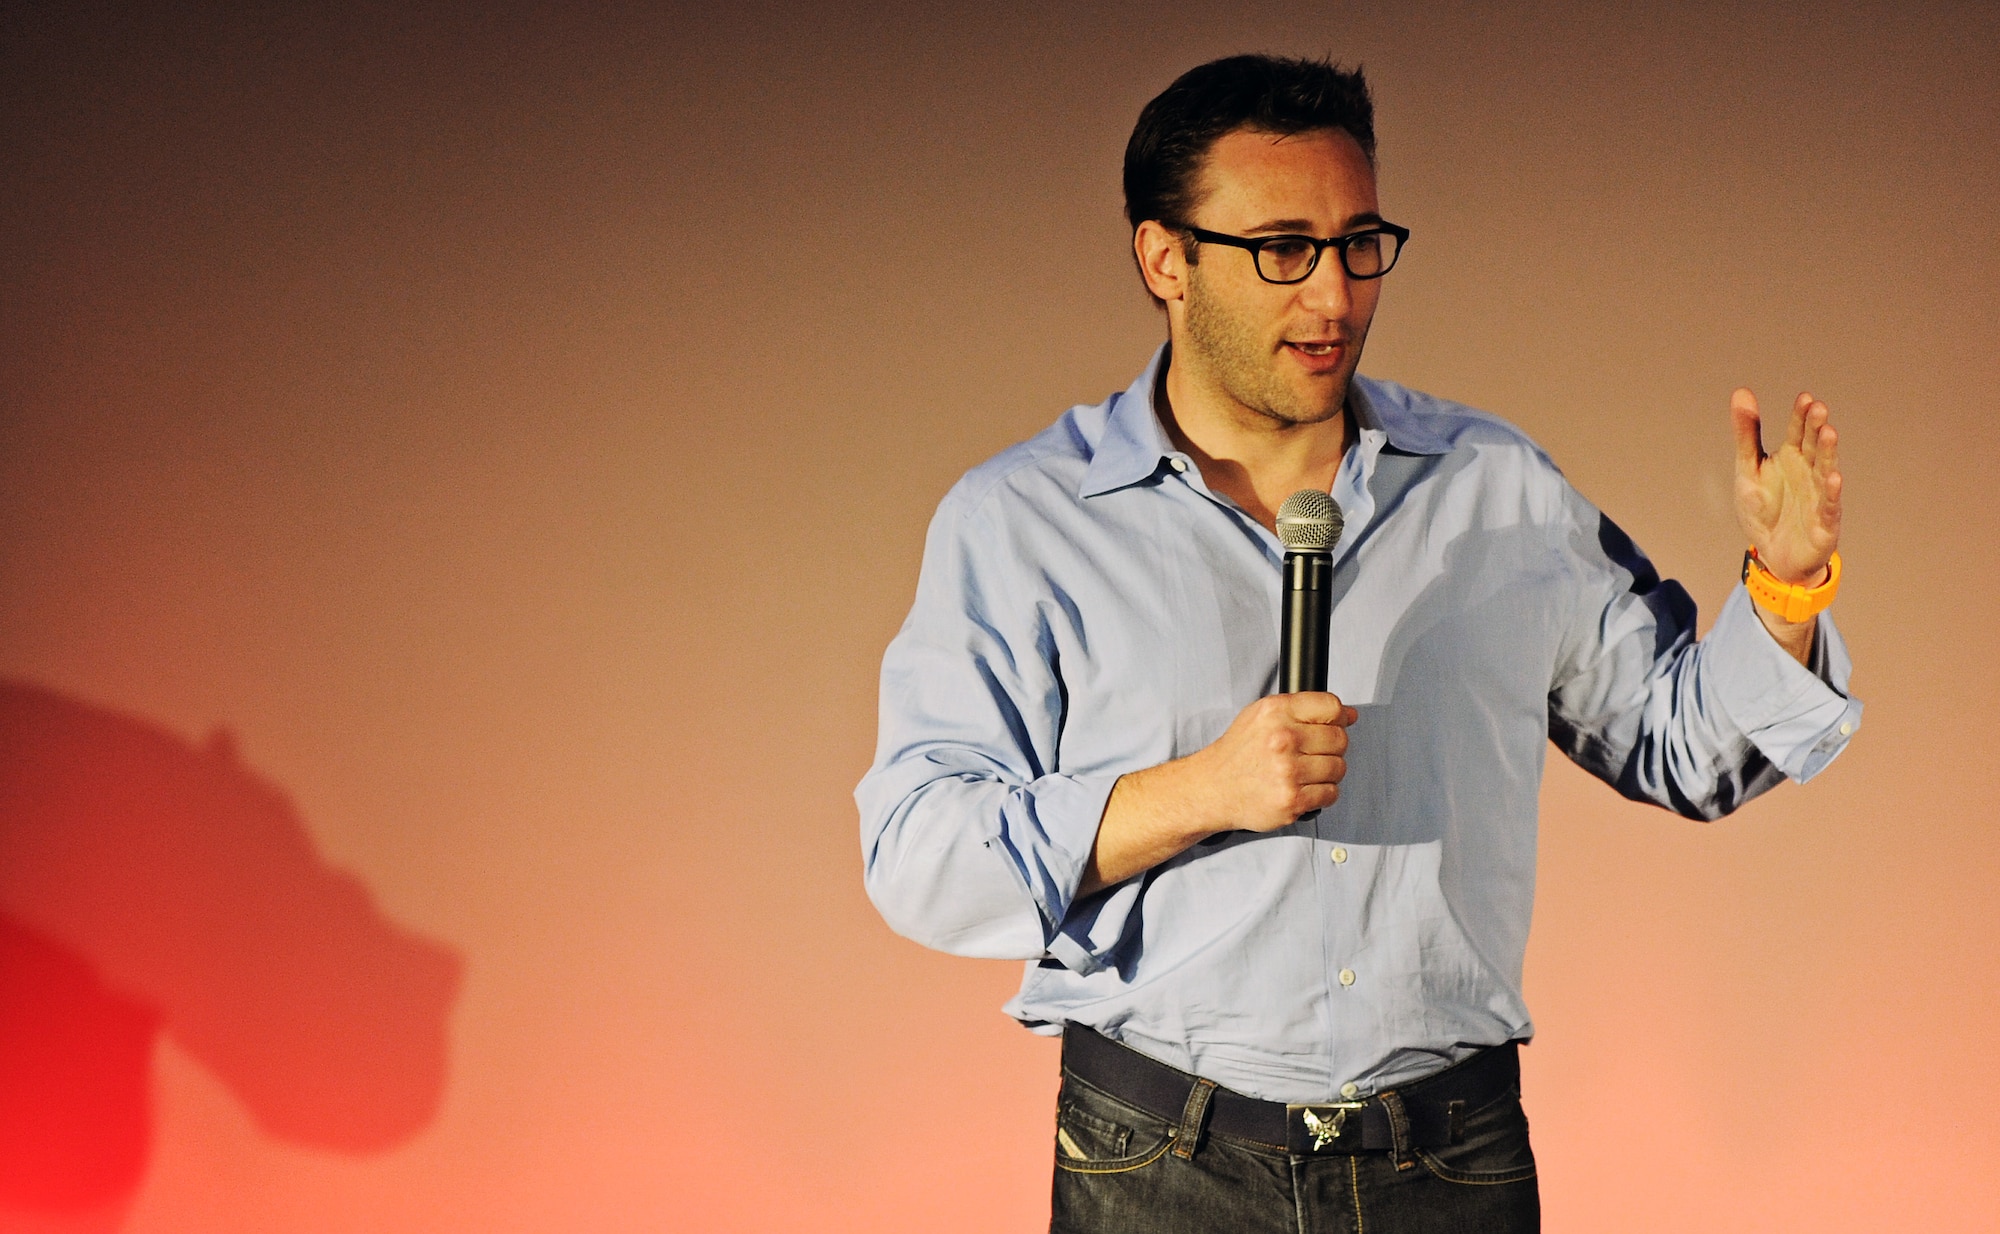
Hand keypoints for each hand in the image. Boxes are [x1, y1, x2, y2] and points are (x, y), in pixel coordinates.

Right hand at [1082, 693, 1357, 891]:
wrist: (1212, 789)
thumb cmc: (1238, 753)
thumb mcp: (1262, 716)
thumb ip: (1304, 709)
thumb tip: (1349, 714)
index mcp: (1275, 711)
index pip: (1331, 707)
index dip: (1337, 718)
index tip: (1331, 726)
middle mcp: (1282, 739)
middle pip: (1339, 738)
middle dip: (1331, 747)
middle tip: (1311, 753)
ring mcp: (1288, 772)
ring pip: (1339, 767)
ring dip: (1327, 772)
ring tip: (1304, 772)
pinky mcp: (1292, 800)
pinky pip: (1330, 793)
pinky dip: (1322, 793)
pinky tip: (1303, 788)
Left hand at [1732, 388, 1841, 584]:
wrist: (1772, 554)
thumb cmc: (1764, 508)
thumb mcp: (1748, 468)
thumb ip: (1746, 433)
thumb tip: (1741, 391)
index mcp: (1791, 457)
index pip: (1798, 432)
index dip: (1801, 416)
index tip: (1805, 398)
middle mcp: (1809, 472)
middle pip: (1814, 447)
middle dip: (1816, 428)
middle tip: (1818, 408)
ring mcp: (1819, 495)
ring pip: (1825, 470)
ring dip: (1828, 453)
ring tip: (1829, 433)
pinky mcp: (1823, 521)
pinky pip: (1828, 506)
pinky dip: (1831, 493)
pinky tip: (1834, 478)